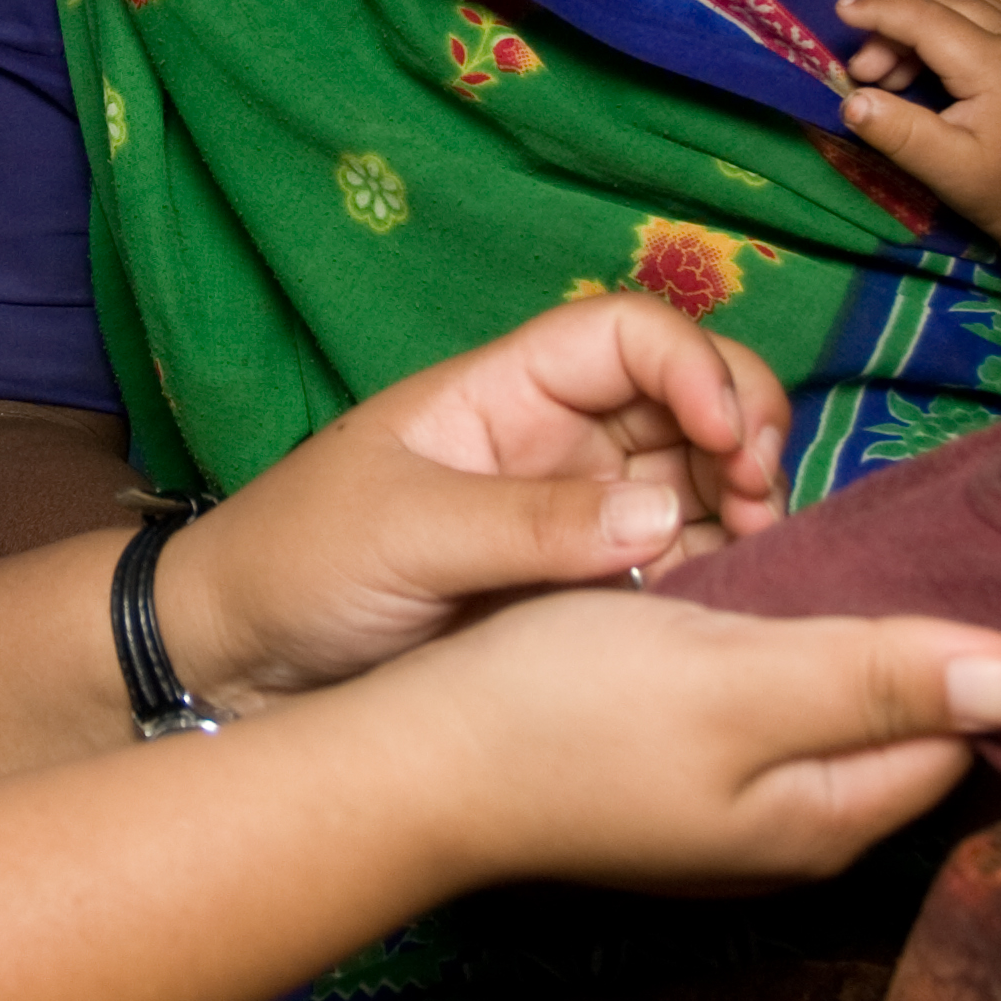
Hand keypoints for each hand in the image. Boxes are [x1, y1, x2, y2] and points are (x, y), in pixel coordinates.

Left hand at [162, 293, 792, 705]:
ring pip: (699, 491)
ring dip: (745, 516)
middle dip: (744, 438)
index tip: (726, 438)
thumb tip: (664, 515)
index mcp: (506, 392)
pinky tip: (731, 614)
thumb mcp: (403, 533)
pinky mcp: (587, 596)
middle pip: (689, 404)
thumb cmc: (295, 563)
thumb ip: (530, 524)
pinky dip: (718, 584)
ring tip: (755, 569)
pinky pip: (677, 573)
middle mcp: (557, 445)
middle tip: (761, 509)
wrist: (240, 663)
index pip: (630, 337)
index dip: (694, 367)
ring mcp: (578, 521)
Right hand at [366, 591, 1000, 890]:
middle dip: (907, 633)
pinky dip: (769, 643)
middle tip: (889, 525)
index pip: (959, 733)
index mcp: (826, 818)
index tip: (952, 548)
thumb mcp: (736, 677)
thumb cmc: (566, 711)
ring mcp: (727, 808)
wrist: (410, 760)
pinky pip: (762, 703)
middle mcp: (791, 828)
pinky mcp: (672, 773)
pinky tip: (745, 590)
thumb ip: (877, 678)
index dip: (968, 641)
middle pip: (897, 722)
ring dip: (833, 628)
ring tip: (819, 539)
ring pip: (826, 706)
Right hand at [833, 0, 1000, 290]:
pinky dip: (962, 4)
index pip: (927, 18)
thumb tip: (852, 100)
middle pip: (943, 6)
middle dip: (894, 28)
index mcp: (996, 66)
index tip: (841, 11)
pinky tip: (943, 23)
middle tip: (866, 75)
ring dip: (924, 18)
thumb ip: (898, 133)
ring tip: (899, 66)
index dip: (880, 11)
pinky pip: (998, 3)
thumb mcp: (945, 170)